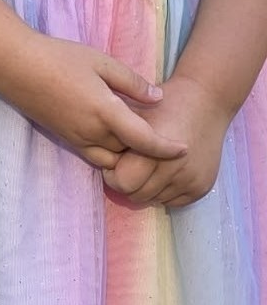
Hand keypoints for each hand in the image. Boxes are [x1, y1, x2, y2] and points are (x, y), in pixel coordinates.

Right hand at [0, 32, 185, 171]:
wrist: (16, 66)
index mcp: (106, 112)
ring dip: (129, 155)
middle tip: (165, 138)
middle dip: (149, 152)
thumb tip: (158, 97)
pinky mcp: (66, 138)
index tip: (185, 149)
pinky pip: (96, 155)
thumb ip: (131, 82)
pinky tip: (115, 136)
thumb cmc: (59, 58)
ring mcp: (78, 139)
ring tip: (140, 140)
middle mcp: (93, 132)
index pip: (145, 140)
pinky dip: (111, 152)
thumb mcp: (100, 61)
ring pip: (114, 159)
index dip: (167, 148)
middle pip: (131, 154)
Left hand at [100, 74, 230, 208]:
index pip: (122, 182)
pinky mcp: (201, 188)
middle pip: (136, 196)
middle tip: (128, 165)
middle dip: (128, 183)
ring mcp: (190, 181)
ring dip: (146, 188)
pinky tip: (164, 172)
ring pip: (154, 200)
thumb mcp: (135, 112)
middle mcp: (174, 169)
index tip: (115, 161)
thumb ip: (117, 134)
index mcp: (153, 150)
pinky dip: (164, 191)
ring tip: (147, 167)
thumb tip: (98, 155)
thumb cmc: (165, 104)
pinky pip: (172, 202)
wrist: (206, 102)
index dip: (113, 173)